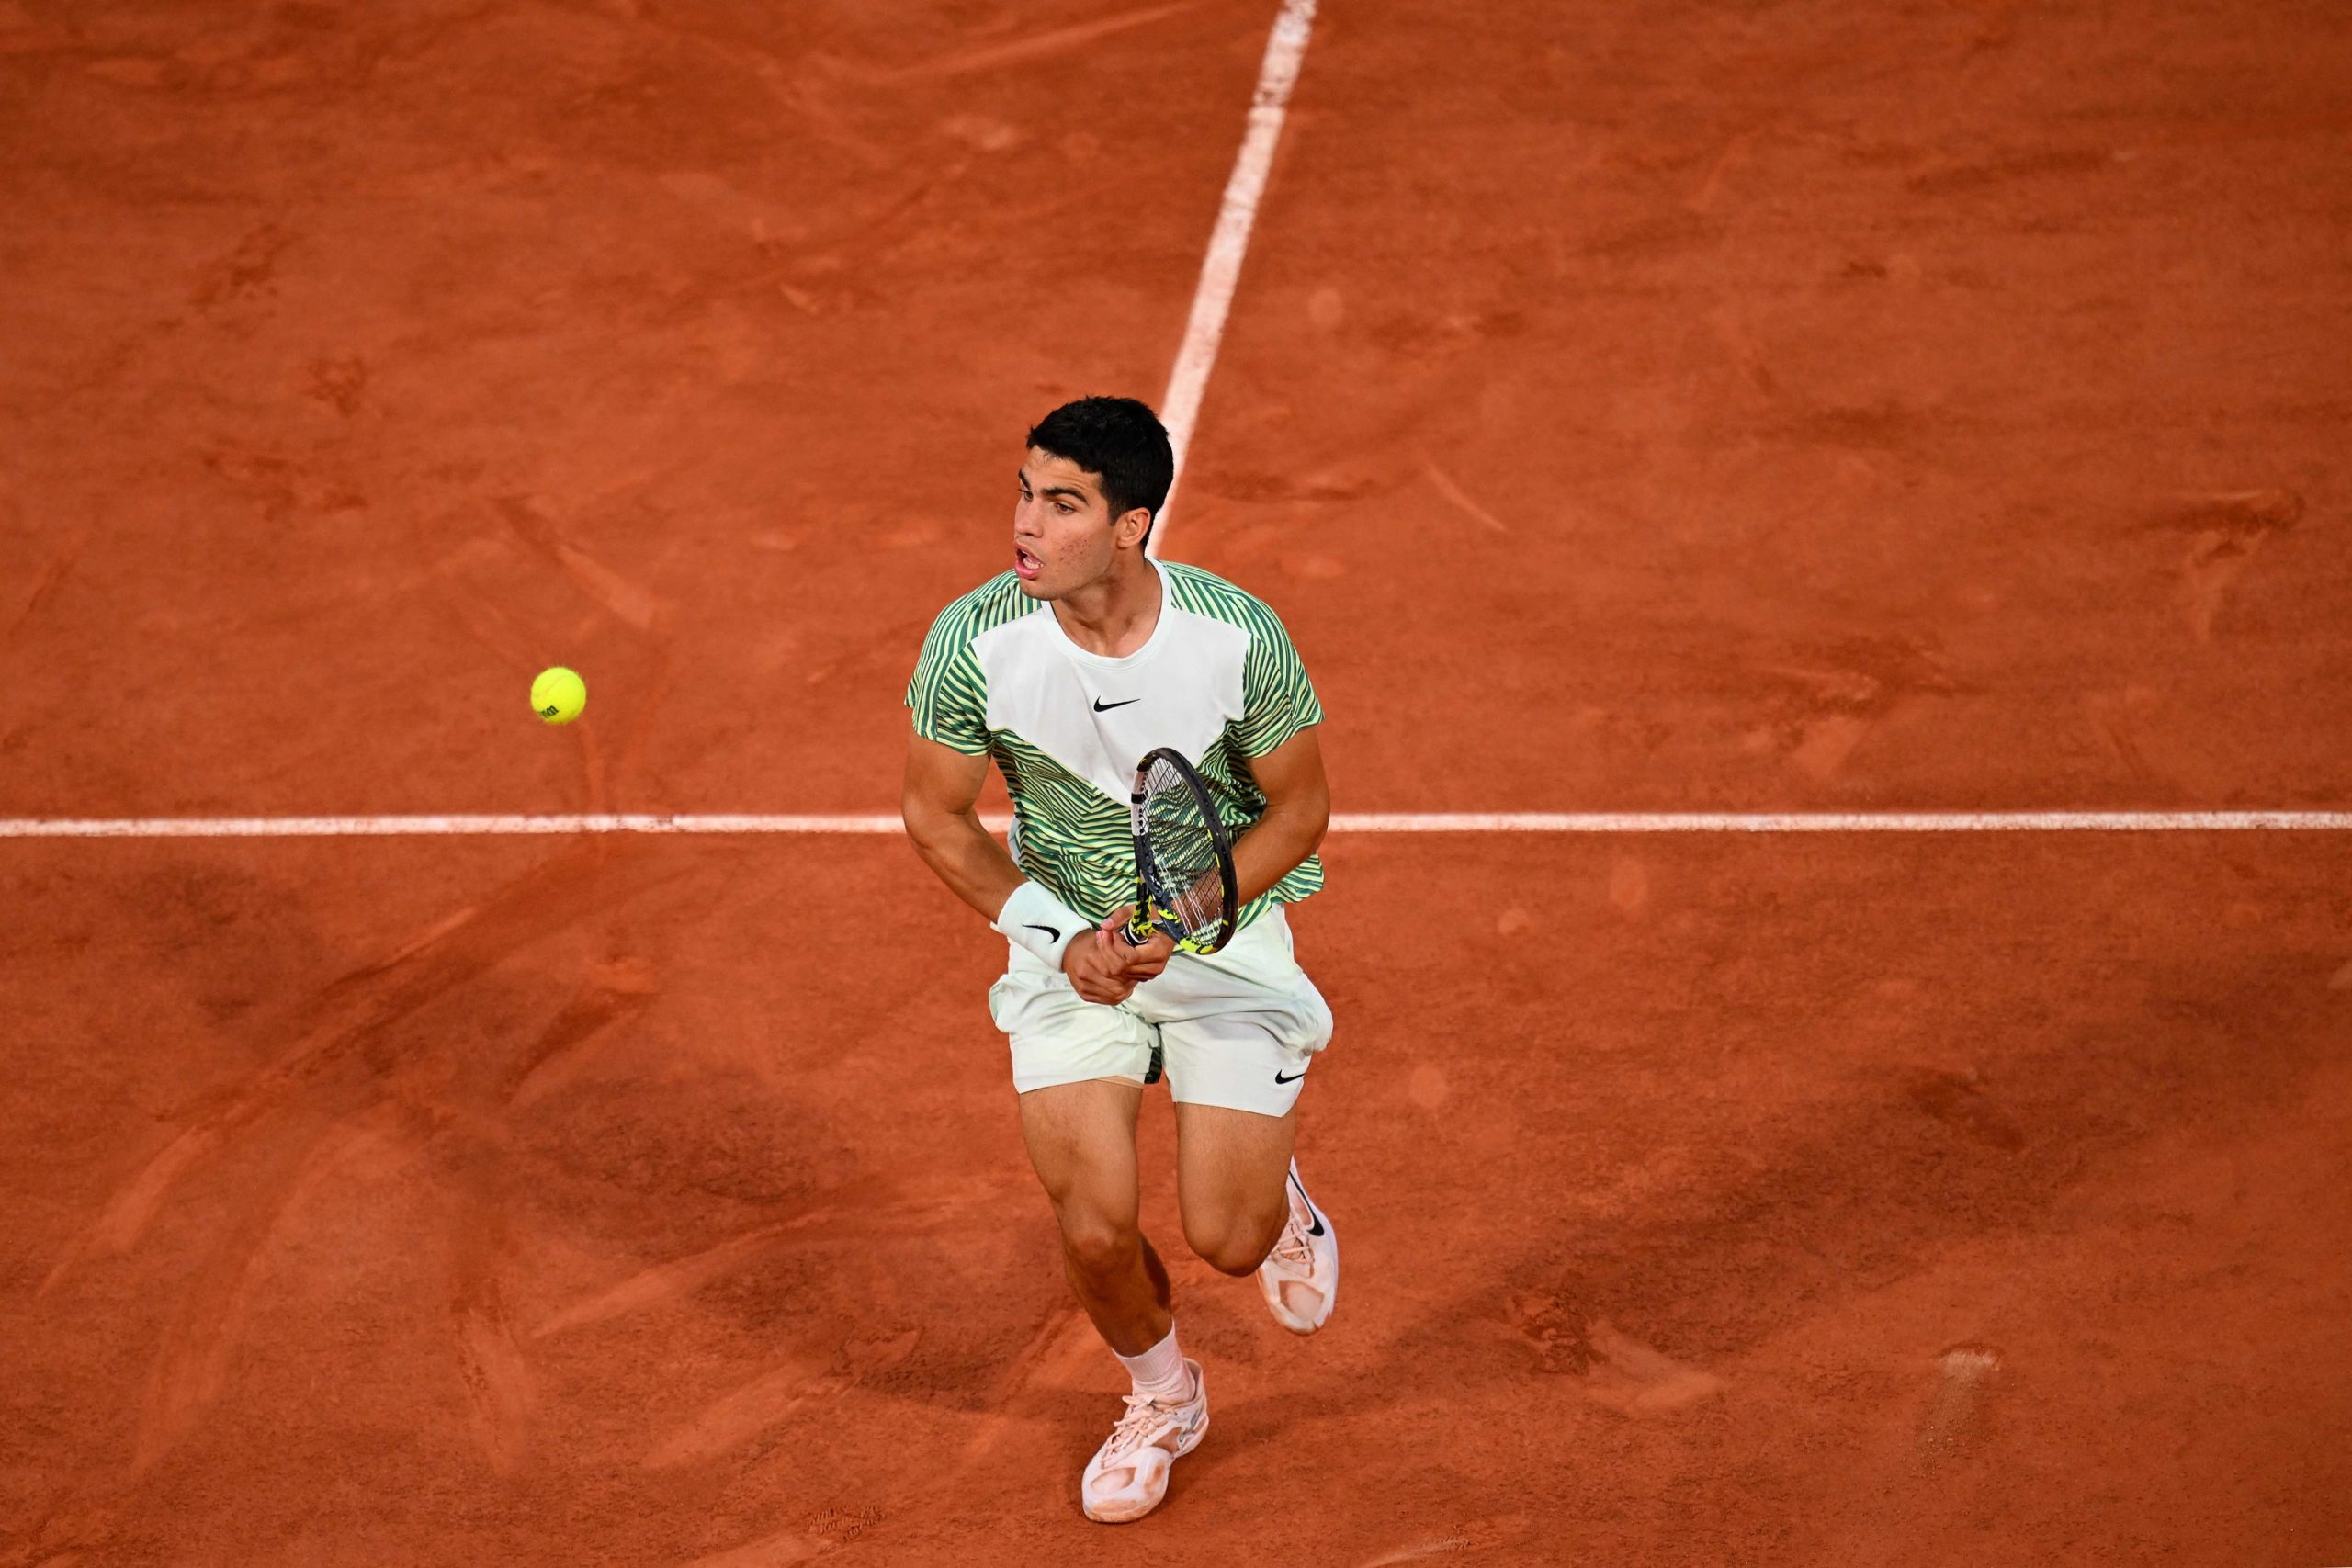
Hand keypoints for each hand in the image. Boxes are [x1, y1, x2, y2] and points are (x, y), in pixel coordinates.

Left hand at [1060, 906, 1175, 1004]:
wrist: (1170, 924)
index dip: (1117, 946)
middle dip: (1108, 951)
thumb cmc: (1156, 916)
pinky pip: (1123, 974)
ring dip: (1108, 956)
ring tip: (1104, 938)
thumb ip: (1121, 916)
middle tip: (1103, 934)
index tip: (1114, 933)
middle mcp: (1155, 966)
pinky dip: (1113, 961)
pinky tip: (1111, 948)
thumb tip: (1104, 926)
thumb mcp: (1139, 910)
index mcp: (1158, 951)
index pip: (1130, 957)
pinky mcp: (1144, 975)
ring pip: (1120, 973)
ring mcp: (1150, 973)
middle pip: (1122, 968)